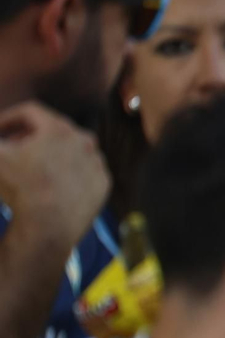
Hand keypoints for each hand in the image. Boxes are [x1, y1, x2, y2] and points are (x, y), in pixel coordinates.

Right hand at [0, 103, 110, 253]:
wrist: (51, 225)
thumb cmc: (21, 187)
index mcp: (59, 128)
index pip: (30, 112)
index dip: (8, 118)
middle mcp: (84, 140)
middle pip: (51, 131)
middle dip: (28, 137)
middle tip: (10, 149)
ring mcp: (97, 162)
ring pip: (69, 151)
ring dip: (50, 155)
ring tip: (30, 169)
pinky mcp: (103, 183)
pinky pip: (83, 172)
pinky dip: (68, 174)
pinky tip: (52, 185)